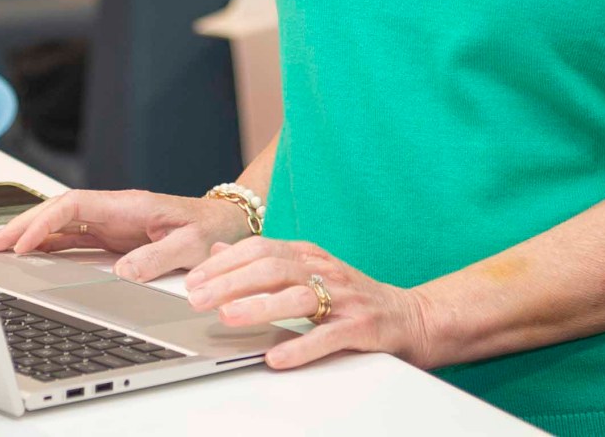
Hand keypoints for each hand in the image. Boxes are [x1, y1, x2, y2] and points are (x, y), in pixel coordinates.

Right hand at [0, 188, 255, 282]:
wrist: (226, 223)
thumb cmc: (210, 230)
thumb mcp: (190, 246)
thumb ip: (156, 257)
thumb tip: (122, 274)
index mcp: (128, 205)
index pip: (74, 207)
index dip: (46, 222)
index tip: (26, 242)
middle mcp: (113, 211)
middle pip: (57, 212)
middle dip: (22, 225)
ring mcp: (109, 223)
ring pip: (59, 224)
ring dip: (28, 235)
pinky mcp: (110, 237)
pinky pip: (70, 237)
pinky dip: (45, 244)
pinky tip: (27, 256)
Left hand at [184, 237, 436, 370]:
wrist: (411, 316)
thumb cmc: (352, 297)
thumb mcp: (307, 270)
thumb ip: (264, 260)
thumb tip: (219, 251)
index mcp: (308, 254)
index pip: (259, 249)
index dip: (224, 263)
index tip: (194, 279)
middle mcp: (324, 270)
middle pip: (272, 268)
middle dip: (230, 282)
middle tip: (199, 298)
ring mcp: (344, 298)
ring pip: (297, 297)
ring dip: (259, 306)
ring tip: (229, 317)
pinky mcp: (360, 328)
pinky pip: (327, 337)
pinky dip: (300, 347)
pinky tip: (277, 356)